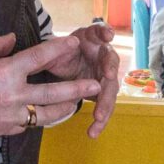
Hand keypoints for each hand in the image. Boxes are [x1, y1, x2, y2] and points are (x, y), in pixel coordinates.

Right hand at [0, 34, 104, 146]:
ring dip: (66, 108)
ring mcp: (13, 116)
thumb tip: (13, 38)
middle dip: (77, 88)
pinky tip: (48, 111)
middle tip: (96, 84)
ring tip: (78, 102)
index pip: (39, 57)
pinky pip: (32, 122)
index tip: (74, 42)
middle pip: (54, 92)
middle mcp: (13, 96)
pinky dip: (41, 116)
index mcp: (5, 73)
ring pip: (49, 114)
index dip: (59, 48)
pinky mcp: (10, 130)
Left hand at [33, 21, 122, 136]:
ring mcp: (105, 75)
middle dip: (109, 70)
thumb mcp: (53, 51)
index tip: (108, 35)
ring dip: (106, 104)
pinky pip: (104, 106)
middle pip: (110, 63)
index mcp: (91, 40)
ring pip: (110, 89)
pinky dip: (100, 119)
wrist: (61, 69)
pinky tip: (93, 132)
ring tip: (98, 118)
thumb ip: (54, 49)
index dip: (104, 31)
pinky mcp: (102, 92)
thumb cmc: (59, 55)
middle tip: (106, 77)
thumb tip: (59, 46)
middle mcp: (103, 56)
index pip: (99, 31)